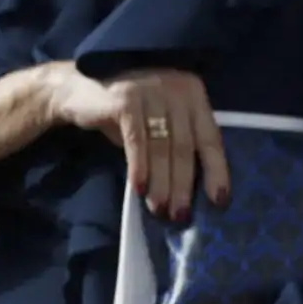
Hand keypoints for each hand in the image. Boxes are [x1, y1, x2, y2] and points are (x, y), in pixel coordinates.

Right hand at [44, 62, 228, 219]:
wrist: (83, 90)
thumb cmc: (129, 112)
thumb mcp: (160, 123)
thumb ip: (176, 145)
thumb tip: (188, 191)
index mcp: (193, 93)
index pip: (211, 137)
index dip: (216, 170)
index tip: (219, 200)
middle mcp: (177, 88)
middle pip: (185, 146)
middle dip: (183, 185)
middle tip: (180, 215)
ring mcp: (151, 91)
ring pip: (162, 146)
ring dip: (162, 183)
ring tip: (160, 210)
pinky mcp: (125, 100)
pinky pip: (137, 141)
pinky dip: (140, 167)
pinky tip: (139, 190)